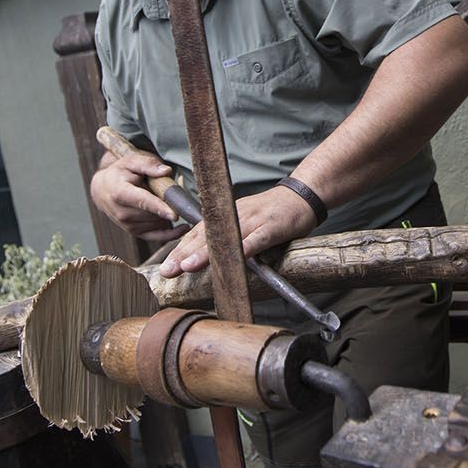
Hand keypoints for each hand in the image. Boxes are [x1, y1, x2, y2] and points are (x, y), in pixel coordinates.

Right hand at [90, 150, 188, 242]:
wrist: (104, 190)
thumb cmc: (121, 173)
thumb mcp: (131, 161)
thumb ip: (148, 164)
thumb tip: (167, 171)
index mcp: (120, 193)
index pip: (143, 202)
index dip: (159, 208)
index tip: (174, 215)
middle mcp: (122, 213)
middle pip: (154, 214)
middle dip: (169, 205)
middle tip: (174, 192)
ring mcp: (128, 225)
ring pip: (158, 222)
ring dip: (168, 213)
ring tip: (166, 199)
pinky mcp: (135, 232)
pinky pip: (157, 236)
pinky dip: (171, 234)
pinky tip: (183, 228)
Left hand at [158, 184, 316, 276]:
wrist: (301, 197)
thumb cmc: (271, 214)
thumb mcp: (243, 222)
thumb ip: (226, 240)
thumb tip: (205, 259)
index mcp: (225, 216)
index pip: (197, 234)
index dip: (180, 250)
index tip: (165, 267)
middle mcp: (234, 216)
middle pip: (205, 236)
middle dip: (183, 254)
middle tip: (167, 271)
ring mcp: (253, 220)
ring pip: (226, 238)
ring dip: (206, 253)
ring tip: (187, 267)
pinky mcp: (272, 227)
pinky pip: (257, 239)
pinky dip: (245, 248)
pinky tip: (234, 258)